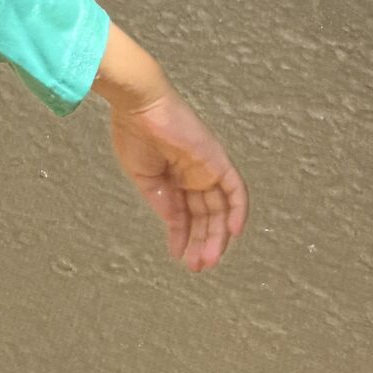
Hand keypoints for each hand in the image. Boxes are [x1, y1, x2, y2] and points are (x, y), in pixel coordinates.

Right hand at [104, 85, 247, 273]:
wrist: (138, 106)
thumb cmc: (133, 134)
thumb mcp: (146, 180)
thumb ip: (164, 205)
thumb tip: (176, 229)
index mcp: (175, 177)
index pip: (187, 213)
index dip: (185, 236)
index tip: (181, 257)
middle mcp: (195, 175)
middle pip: (207, 215)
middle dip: (203, 242)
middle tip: (198, 265)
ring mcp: (208, 168)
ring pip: (221, 209)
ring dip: (216, 235)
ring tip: (207, 259)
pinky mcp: (218, 160)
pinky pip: (236, 189)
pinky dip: (238, 211)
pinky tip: (232, 233)